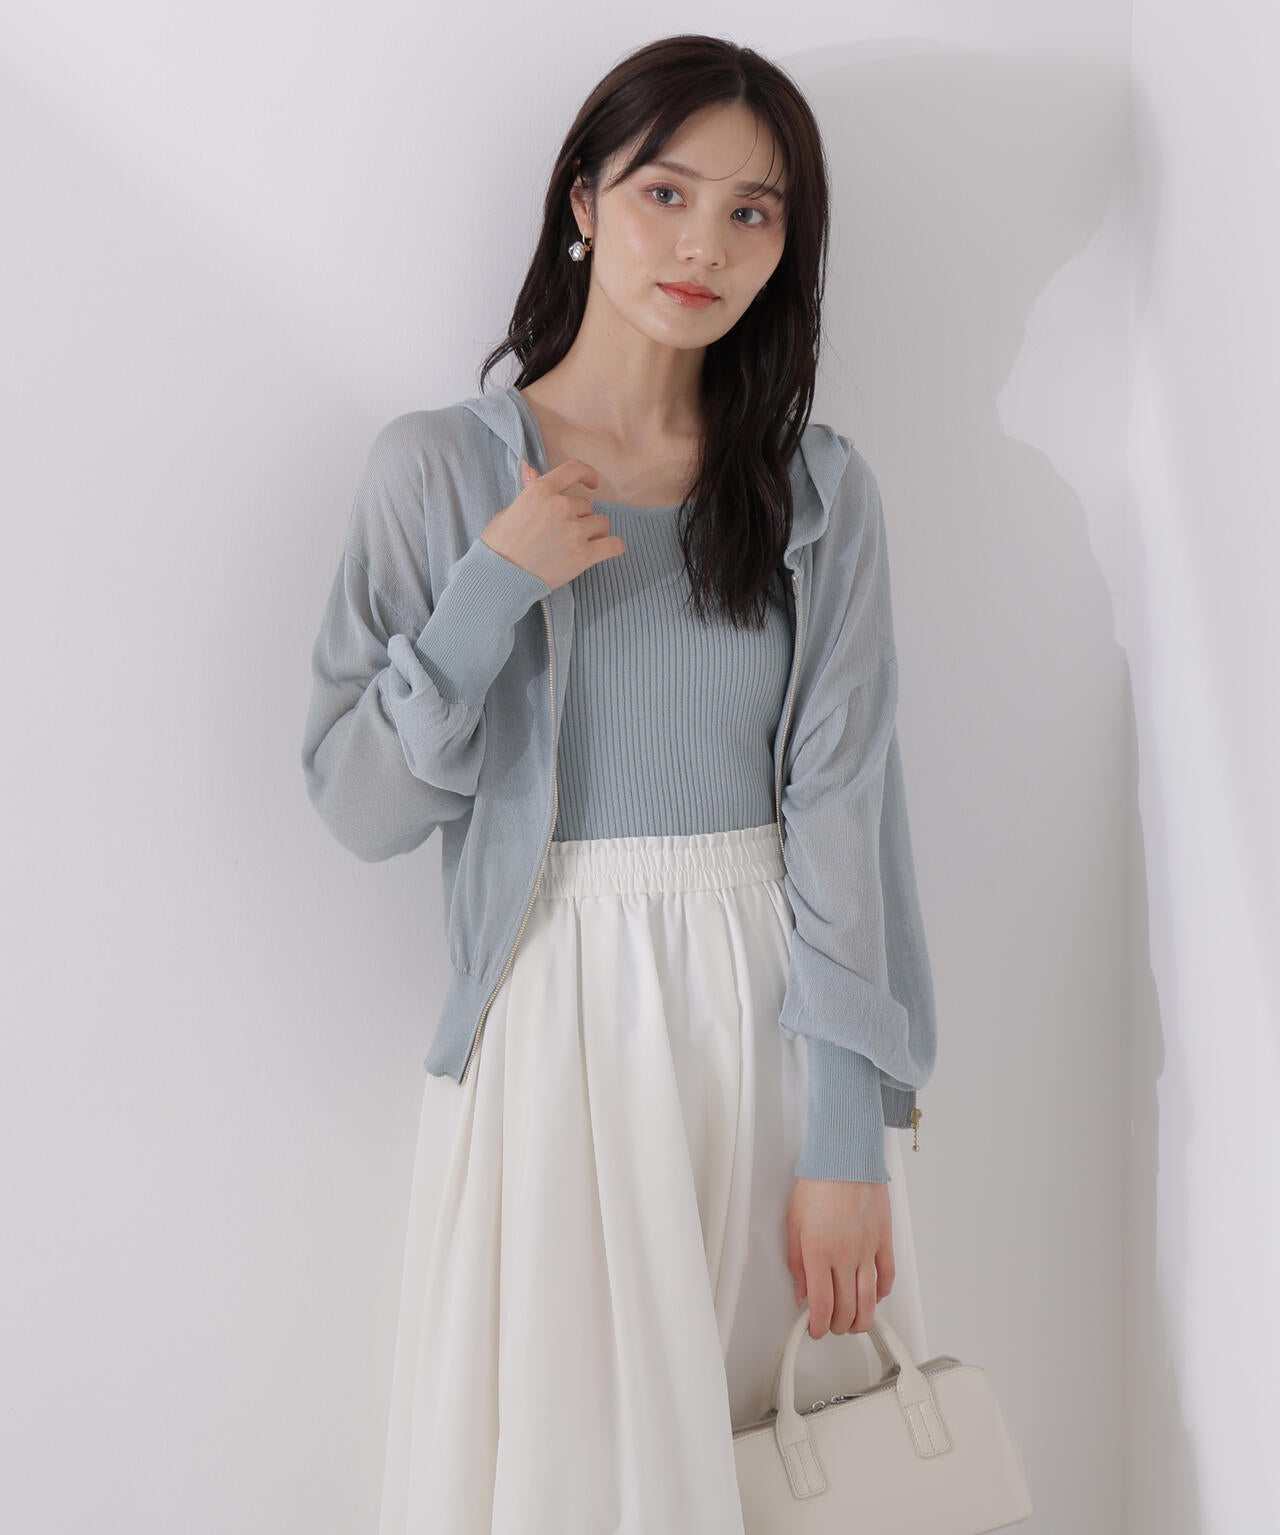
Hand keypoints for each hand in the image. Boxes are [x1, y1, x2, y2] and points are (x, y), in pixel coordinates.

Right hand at [480, 458, 626, 591]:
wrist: (500, 577)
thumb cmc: (500, 545)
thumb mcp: (510, 510)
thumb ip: (529, 489)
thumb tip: (530, 468)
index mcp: (541, 491)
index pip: (574, 469)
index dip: (587, 474)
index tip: (592, 483)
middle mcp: (560, 506)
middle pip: (587, 505)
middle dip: (579, 518)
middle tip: (562, 534)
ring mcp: (574, 530)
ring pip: (601, 524)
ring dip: (593, 533)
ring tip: (576, 545)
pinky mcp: (583, 555)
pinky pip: (614, 545)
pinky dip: (613, 547)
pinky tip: (607, 549)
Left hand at [786, 1178, 894, 1338]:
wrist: (844, 1159)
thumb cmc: (817, 1185)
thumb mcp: (793, 1224)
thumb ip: (796, 1263)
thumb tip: (801, 1293)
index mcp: (818, 1253)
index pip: (821, 1305)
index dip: (818, 1326)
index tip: (815, 1330)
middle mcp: (845, 1256)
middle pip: (847, 1309)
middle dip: (838, 1326)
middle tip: (832, 1327)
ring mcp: (867, 1250)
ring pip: (869, 1301)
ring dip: (861, 1320)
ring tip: (853, 1324)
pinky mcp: (884, 1241)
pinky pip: (887, 1277)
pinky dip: (881, 1294)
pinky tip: (873, 1297)